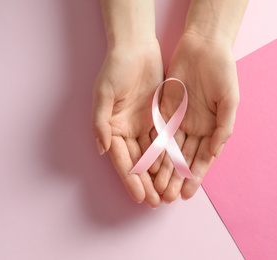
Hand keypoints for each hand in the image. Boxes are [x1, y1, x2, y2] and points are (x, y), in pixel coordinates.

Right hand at [91, 41, 162, 207]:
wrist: (136, 48)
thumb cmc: (116, 68)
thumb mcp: (104, 94)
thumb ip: (101, 122)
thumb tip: (103, 149)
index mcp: (111, 128)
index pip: (122, 160)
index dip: (131, 179)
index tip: (140, 197)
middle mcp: (127, 130)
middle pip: (138, 162)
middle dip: (146, 183)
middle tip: (157, 202)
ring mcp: (143, 125)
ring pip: (153, 155)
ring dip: (159, 174)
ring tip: (167, 192)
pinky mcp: (158, 117)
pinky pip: (165, 140)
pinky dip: (169, 155)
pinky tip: (176, 169)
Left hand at [156, 32, 239, 202]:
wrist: (203, 47)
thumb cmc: (223, 72)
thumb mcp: (230, 100)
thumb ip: (224, 127)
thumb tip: (214, 153)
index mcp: (213, 128)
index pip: (202, 158)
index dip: (195, 176)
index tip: (187, 193)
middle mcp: (195, 128)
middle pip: (184, 158)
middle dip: (176, 178)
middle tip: (167, 197)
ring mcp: (179, 120)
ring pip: (170, 150)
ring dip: (164, 169)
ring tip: (157, 187)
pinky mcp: (164, 110)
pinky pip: (158, 132)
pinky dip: (154, 149)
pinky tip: (149, 164)